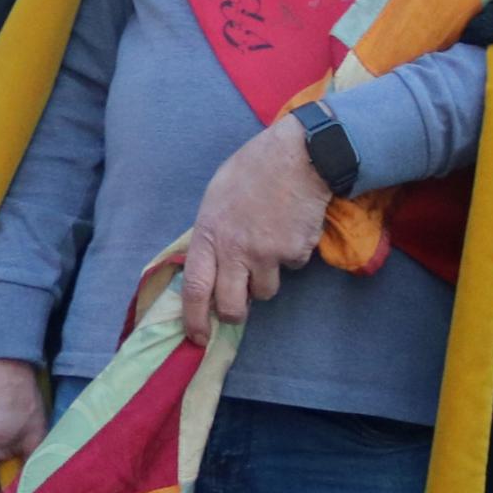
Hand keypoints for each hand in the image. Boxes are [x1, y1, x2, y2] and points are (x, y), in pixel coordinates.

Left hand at [181, 119, 330, 344]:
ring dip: (266, 278)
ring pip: (265, 292)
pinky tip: (291, 227)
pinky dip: (293, 254)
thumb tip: (210, 263)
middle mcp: (235, 250)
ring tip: (270, 245)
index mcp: (209, 234)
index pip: (195, 288)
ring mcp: (267, 254)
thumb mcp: (216, 198)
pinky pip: (293, 267)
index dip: (194, 319)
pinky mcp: (295, 252)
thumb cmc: (252, 169)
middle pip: (232, 306)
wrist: (298, 156)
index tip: (197, 337)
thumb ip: (212, 233)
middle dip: (235, 314)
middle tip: (239, 307)